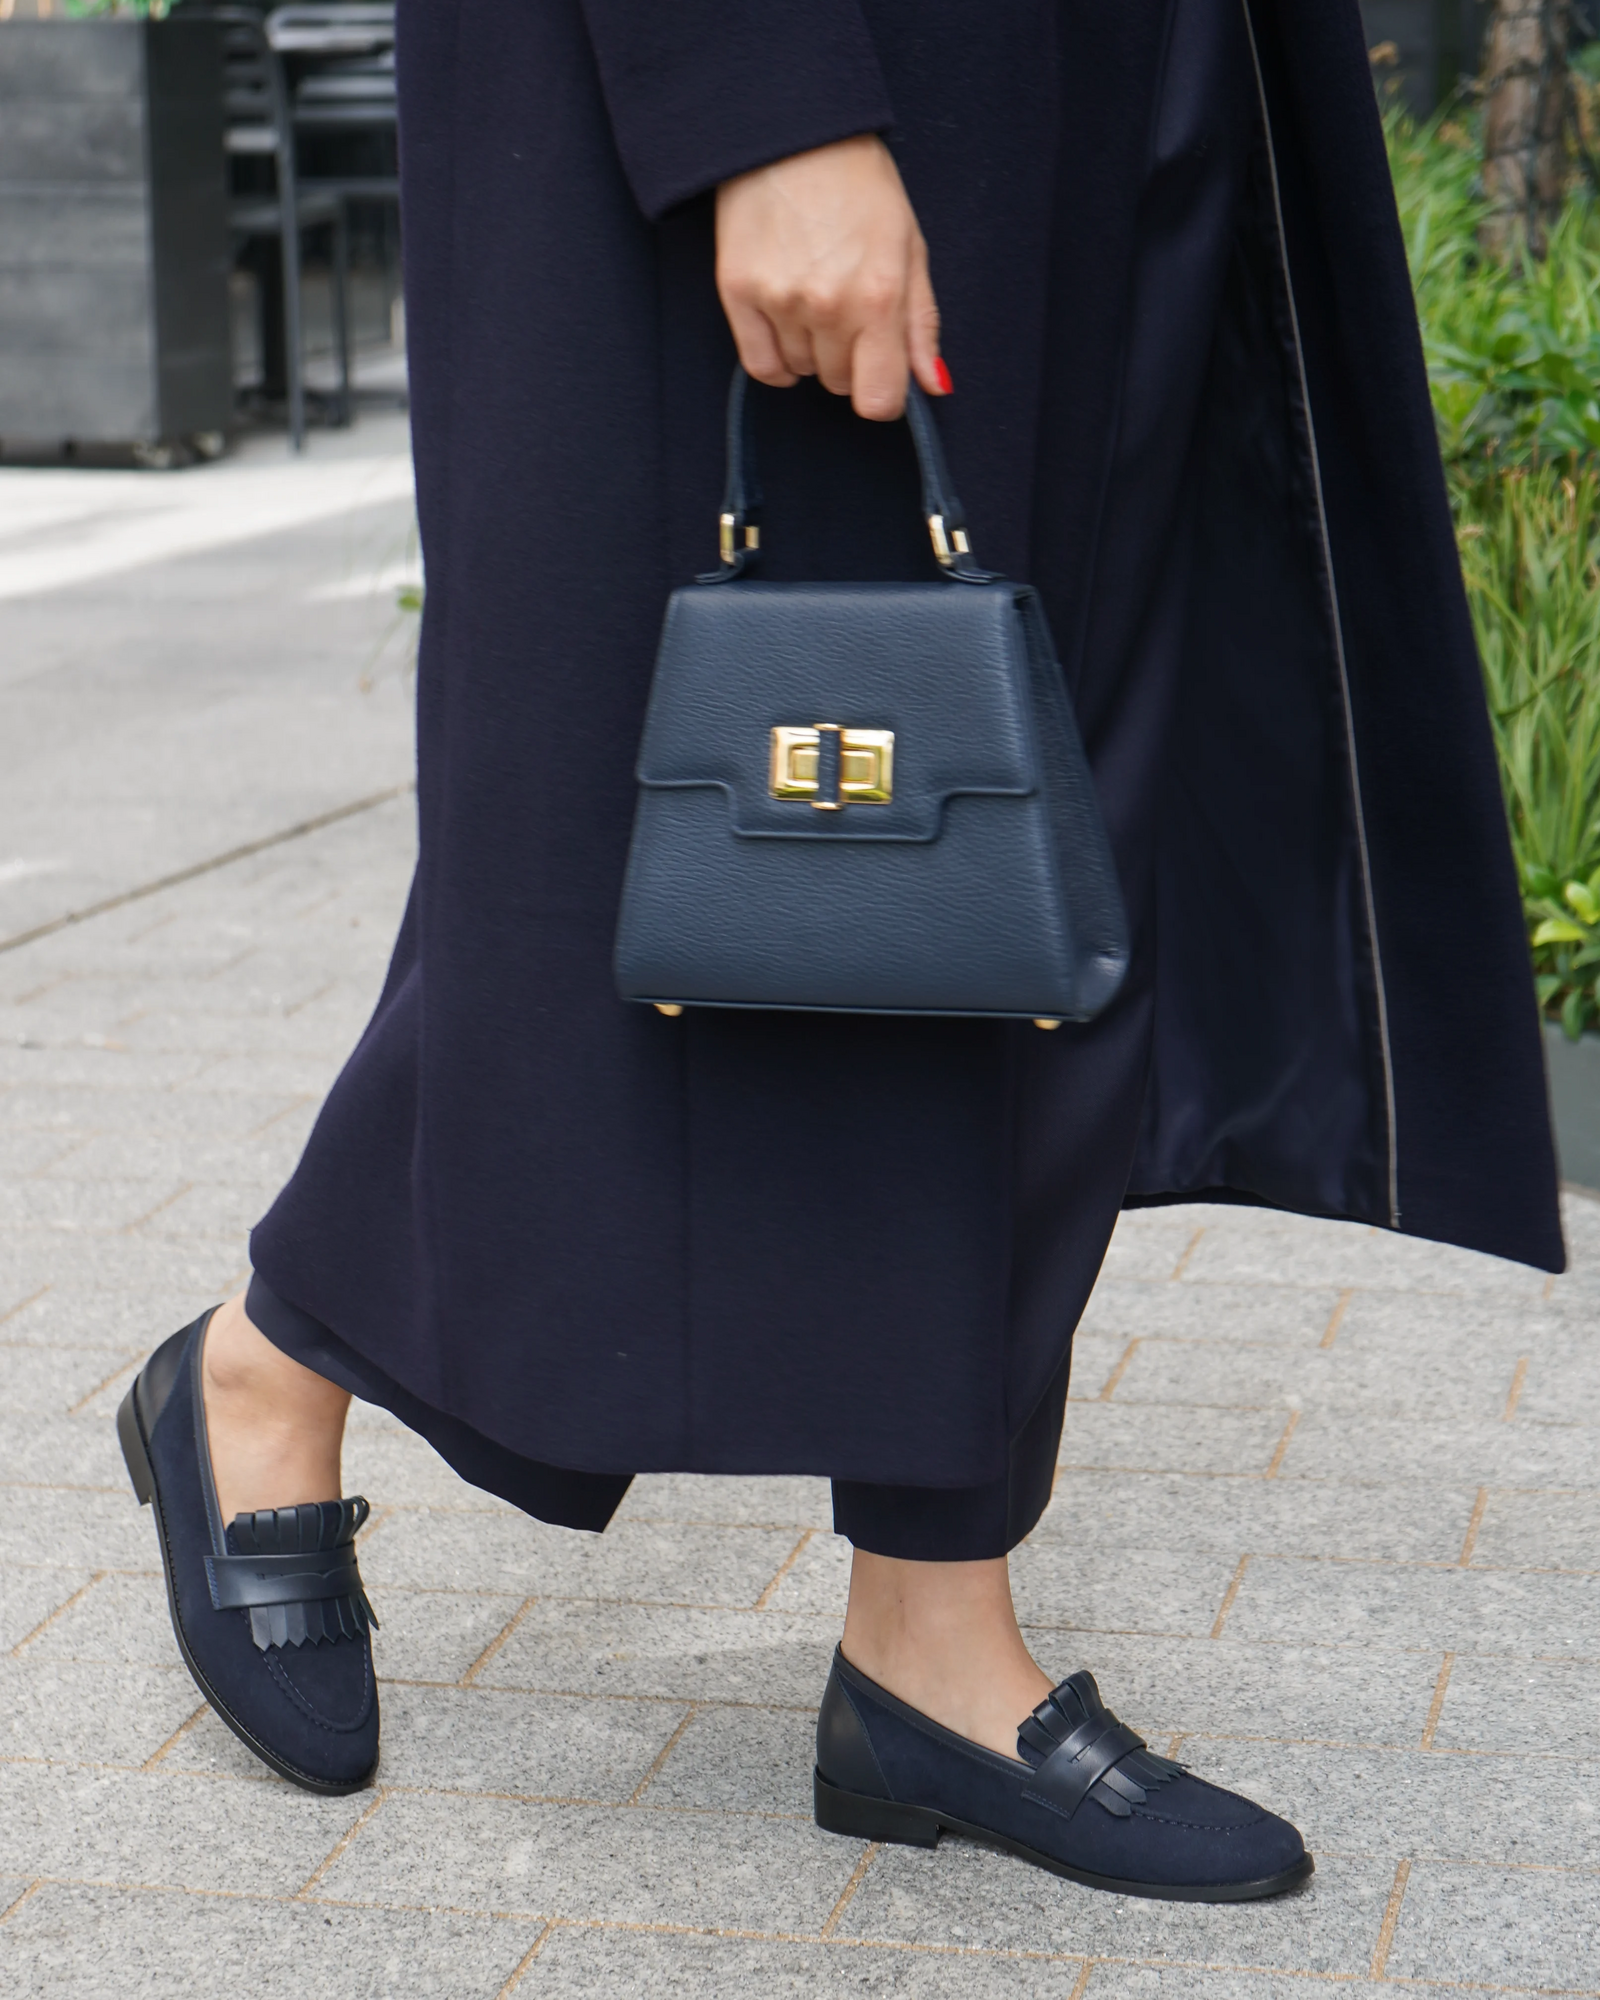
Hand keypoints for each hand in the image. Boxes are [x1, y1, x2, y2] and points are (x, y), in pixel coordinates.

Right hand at [715, 135, 947, 420]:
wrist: (793, 133)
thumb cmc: (858, 185)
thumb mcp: (908, 248)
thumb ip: (920, 324)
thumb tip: (933, 384)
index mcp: (878, 297)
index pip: (878, 400)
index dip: (883, 393)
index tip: (881, 372)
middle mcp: (828, 306)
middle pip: (840, 384)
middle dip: (849, 358)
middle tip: (847, 307)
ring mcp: (780, 301)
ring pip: (803, 370)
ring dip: (812, 348)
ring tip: (814, 292)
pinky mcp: (739, 293)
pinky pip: (761, 366)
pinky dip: (777, 360)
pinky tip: (787, 328)